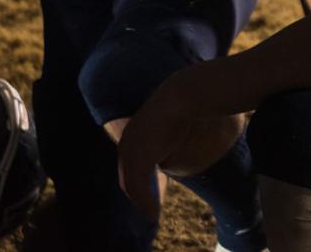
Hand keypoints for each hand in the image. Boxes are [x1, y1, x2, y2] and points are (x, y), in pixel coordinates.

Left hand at [117, 97, 194, 222]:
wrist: (183, 96)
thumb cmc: (184, 104)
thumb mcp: (174, 119)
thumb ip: (172, 133)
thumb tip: (180, 142)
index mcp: (132, 132)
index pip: (131, 163)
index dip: (139, 179)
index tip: (153, 190)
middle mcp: (127, 143)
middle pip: (127, 178)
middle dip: (138, 194)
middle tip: (151, 207)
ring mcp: (131, 152)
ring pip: (131, 186)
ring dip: (142, 202)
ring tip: (153, 213)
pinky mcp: (140, 160)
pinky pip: (140, 188)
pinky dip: (146, 203)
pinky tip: (155, 213)